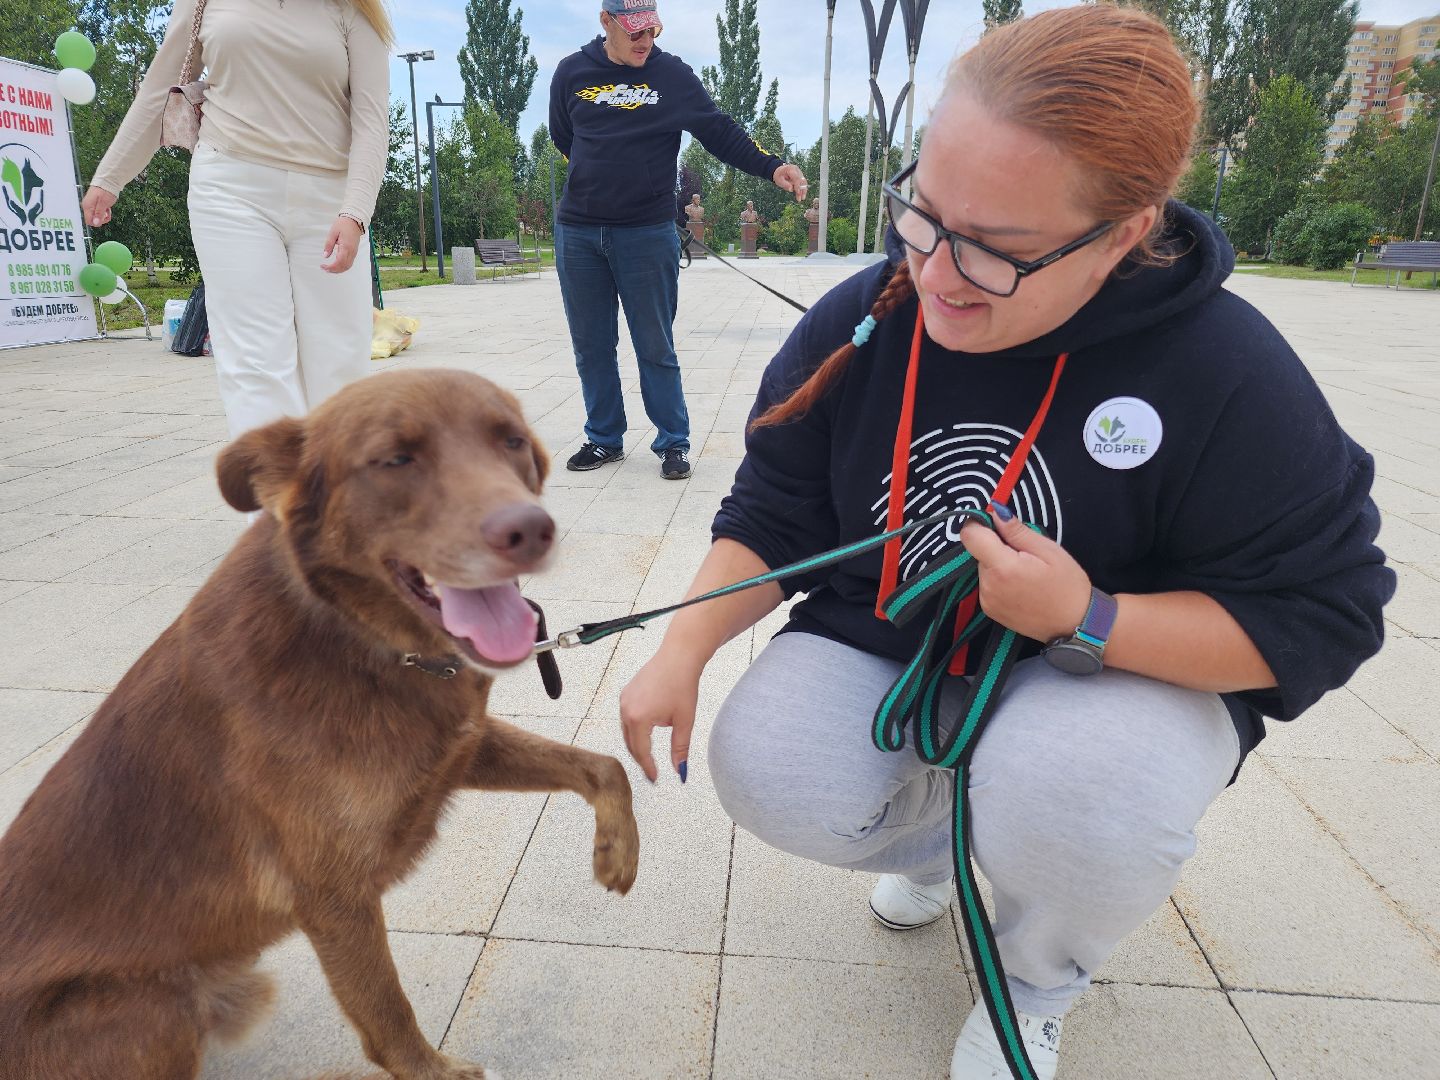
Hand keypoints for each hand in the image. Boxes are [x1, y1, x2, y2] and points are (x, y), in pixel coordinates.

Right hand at [82, 186, 116, 227]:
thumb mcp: (104, 204)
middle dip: (101, 219)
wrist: (107, 182)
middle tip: (106, 212)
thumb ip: (99, 214)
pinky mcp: (94, 204)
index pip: (89, 221)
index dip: (97, 222)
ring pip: (96, 217)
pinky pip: (98, 212)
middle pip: (93, 220)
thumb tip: (95, 223)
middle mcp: (87, 207)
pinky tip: (107, 207)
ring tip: (107, 208)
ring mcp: (90, 205)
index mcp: (87, 207)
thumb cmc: (105, 191)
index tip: (104, 217)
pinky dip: (104, 212)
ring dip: (103, 215)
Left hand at [322, 216, 363, 273]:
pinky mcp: (354, 252)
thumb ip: (328, 245)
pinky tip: (336, 266)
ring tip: (329, 268)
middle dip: (334, 270)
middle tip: (324, 268)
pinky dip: (342, 267)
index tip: (323, 266)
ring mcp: (354, 253)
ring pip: (347, 267)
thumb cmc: (344, 225)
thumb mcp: (333, 232)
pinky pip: (349, 263)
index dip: (331, 267)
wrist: (354, 221)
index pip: (339, 262)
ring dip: (338, 270)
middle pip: (344, 267)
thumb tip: (325, 255)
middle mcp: (351, 252)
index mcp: (346, 247)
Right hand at [619, 646, 703, 783]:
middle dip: (640, 758)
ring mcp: (623, 700)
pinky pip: (626, 718)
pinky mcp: (626, 693)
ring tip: (648, 756)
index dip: (648, 767)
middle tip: (652, 770)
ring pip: (626, 731)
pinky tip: (645, 733)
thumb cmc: (683, 686)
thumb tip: (680, 772)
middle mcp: (625, 710)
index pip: (641, 751)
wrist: (679, 656)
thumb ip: (680, 749)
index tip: (655, 779)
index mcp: (638, 719)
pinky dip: (634, 730)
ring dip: (636, 744)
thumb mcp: (684, 721)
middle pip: (630, 743)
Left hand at [772, 163, 808, 202]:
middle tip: (802, 198)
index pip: (797, 178)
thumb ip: (785, 184)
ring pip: (804, 182)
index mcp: (791, 169)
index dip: (798, 186)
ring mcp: (799, 173)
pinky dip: (802, 189)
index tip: (798, 193)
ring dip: (803, 191)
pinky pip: (803, 183)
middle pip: (802, 180)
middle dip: (802, 190)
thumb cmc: (778, 175)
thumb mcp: (779, 180)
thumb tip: (791, 189)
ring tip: (802, 198)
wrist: (779, 170)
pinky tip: (802, 195)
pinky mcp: (800, 176)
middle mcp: (797, 170)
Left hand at [959, 503, 1093, 642]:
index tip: (997, 525)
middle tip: (1025, 555)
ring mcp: (986, 601)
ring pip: (982, 568)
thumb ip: (1017, 531)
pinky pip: (986, 585)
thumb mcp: (1048, 550)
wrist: (1075, 625)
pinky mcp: (989, 611)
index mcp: (1002, 567)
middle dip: (996, 547)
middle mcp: (988, 585)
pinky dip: (998, 580)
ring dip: (997, 564)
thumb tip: (995, 512)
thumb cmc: (1067, 585)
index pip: (970, 535)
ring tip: (1025, 573)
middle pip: (978, 551)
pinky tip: (1020, 587)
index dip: (980, 524)